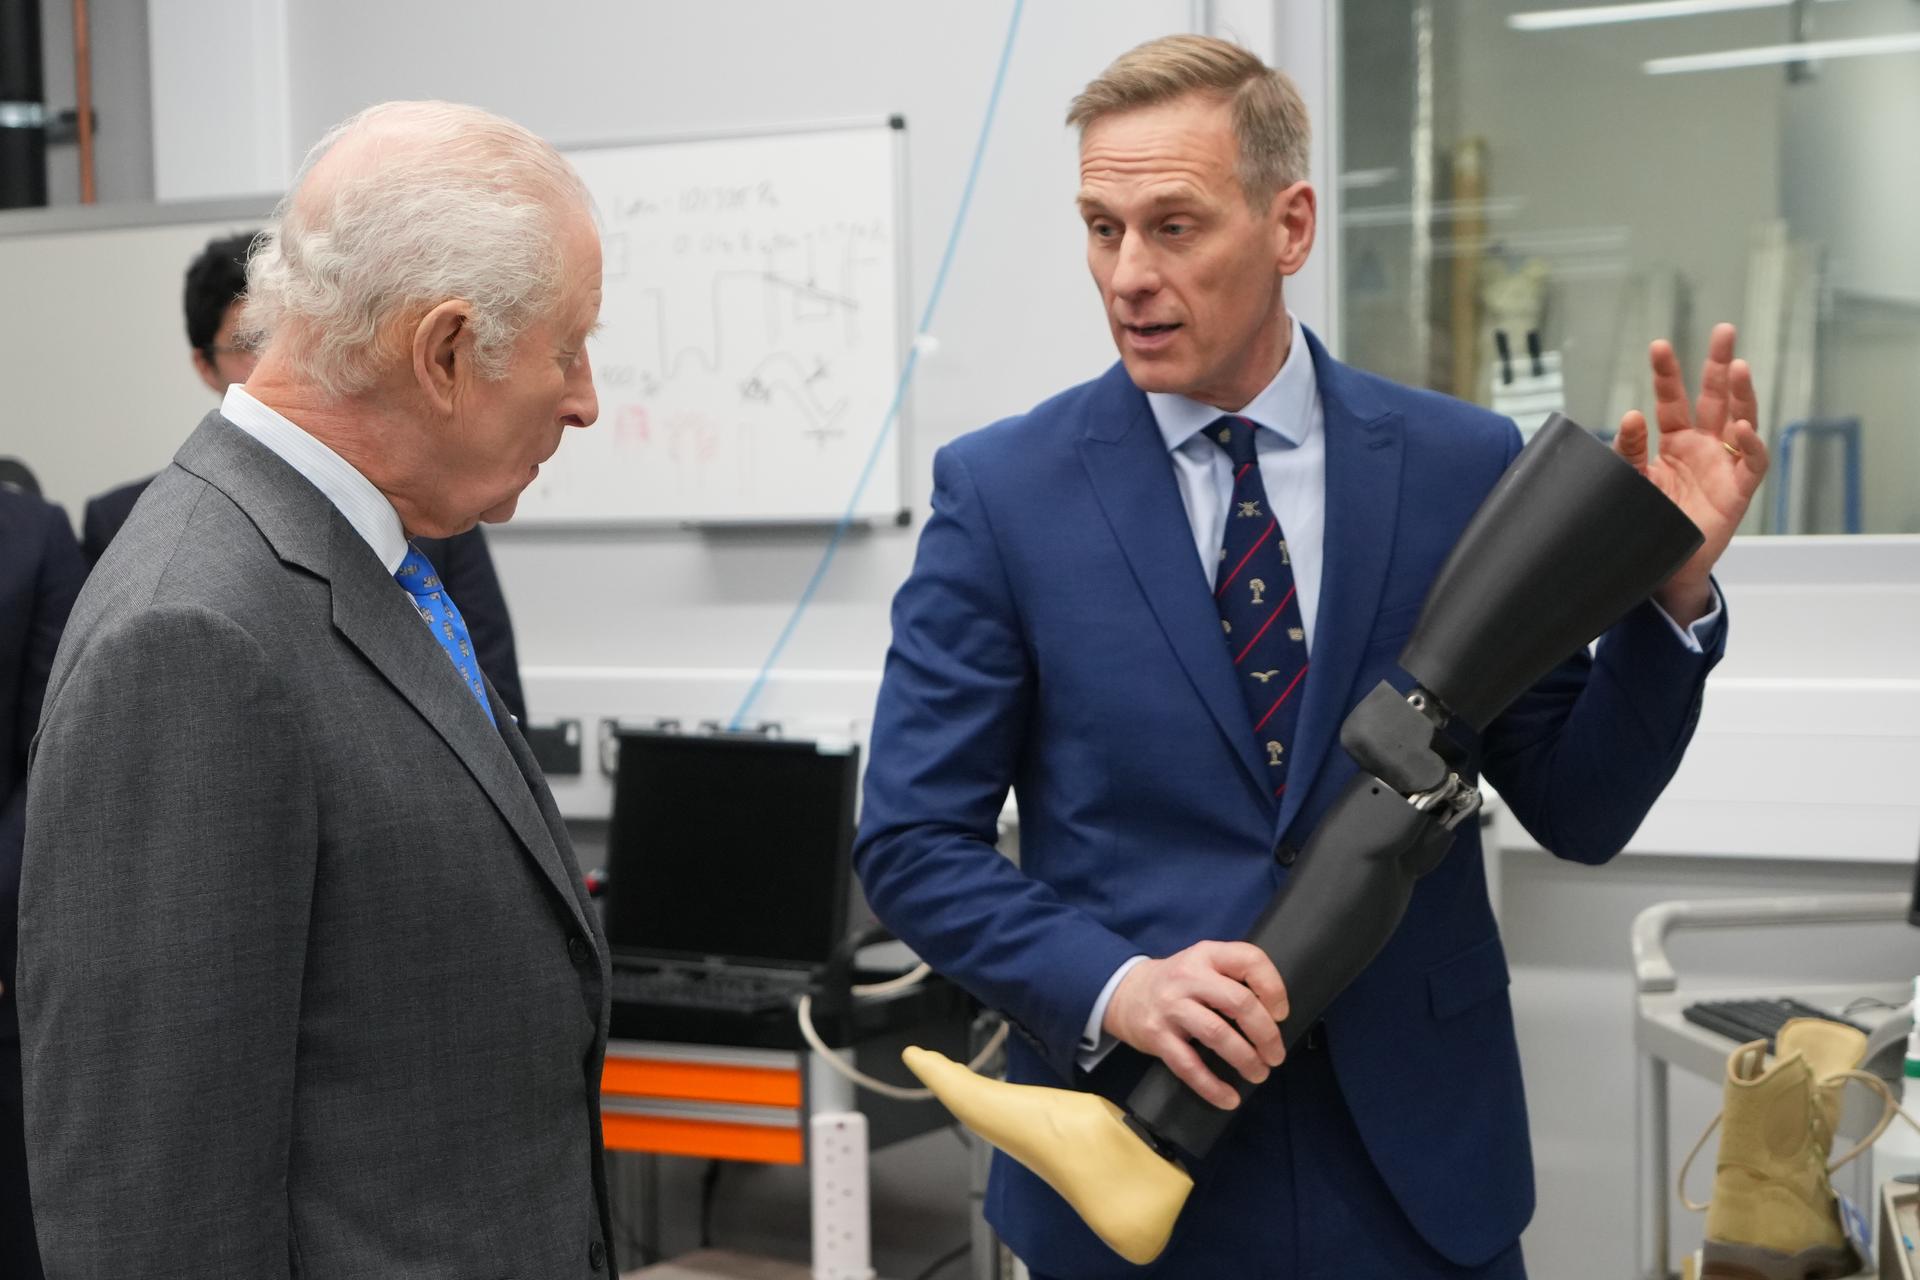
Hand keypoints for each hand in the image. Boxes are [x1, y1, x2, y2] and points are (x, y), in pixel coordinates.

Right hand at [1102, 941, 1288, 1109]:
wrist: (1123, 992)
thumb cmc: (1177, 983)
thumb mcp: (1203, 965)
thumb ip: (1233, 979)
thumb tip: (1274, 1018)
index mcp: (1207, 954)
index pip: (1249, 960)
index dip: (1273, 988)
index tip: (1281, 1014)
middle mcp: (1188, 976)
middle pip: (1239, 1002)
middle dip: (1266, 1034)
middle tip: (1276, 1055)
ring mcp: (1171, 1006)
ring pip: (1217, 1034)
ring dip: (1245, 1059)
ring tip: (1259, 1074)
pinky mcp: (1156, 1035)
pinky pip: (1188, 1065)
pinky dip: (1212, 1086)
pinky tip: (1229, 1098)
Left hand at [1615, 322, 1768, 624]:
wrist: (1659, 570)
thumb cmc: (1645, 522)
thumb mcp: (1629, 483)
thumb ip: (1628, 452)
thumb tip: (1631, 417)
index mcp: (1675, 441)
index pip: (1672, 400)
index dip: (1667, 374)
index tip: (1658, 345)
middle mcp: (1703, 447)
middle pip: (1715, 397)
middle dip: (1719, 364)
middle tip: (1723, 329)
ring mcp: (1724, 466)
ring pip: (1740, 420)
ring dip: (1741, 394)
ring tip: (1736, 365)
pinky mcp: (1738, 492)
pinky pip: (1752, 463)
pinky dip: (1750, 444)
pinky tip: (1742, 426)